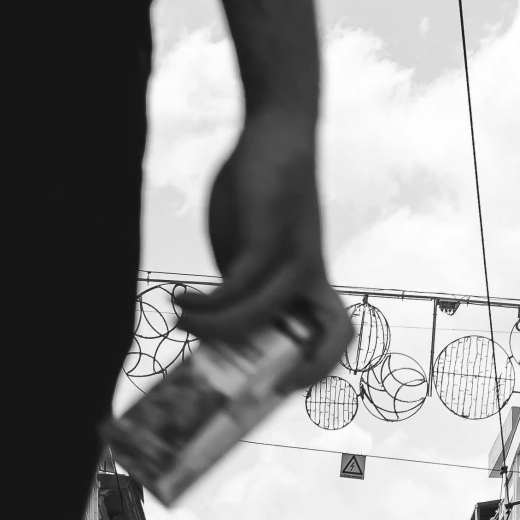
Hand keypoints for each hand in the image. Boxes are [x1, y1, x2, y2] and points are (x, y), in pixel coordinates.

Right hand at [173, 109, 350, 388]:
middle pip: (322, 336)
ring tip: (179, 320)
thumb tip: (210, 328)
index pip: (340, 334)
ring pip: (258, 314)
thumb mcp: (248, 251)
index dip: (322, 366)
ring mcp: (294, 256)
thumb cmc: (258, 196)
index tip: (284, 386)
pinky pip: (240, 284)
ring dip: (214, 327)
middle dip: (280, 367)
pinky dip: (208, 300)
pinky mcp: (269, 235)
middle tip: (225, 370)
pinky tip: (182, 297)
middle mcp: (311, 274)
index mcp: (311, 281)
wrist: (275, 133)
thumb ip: (240, 288)